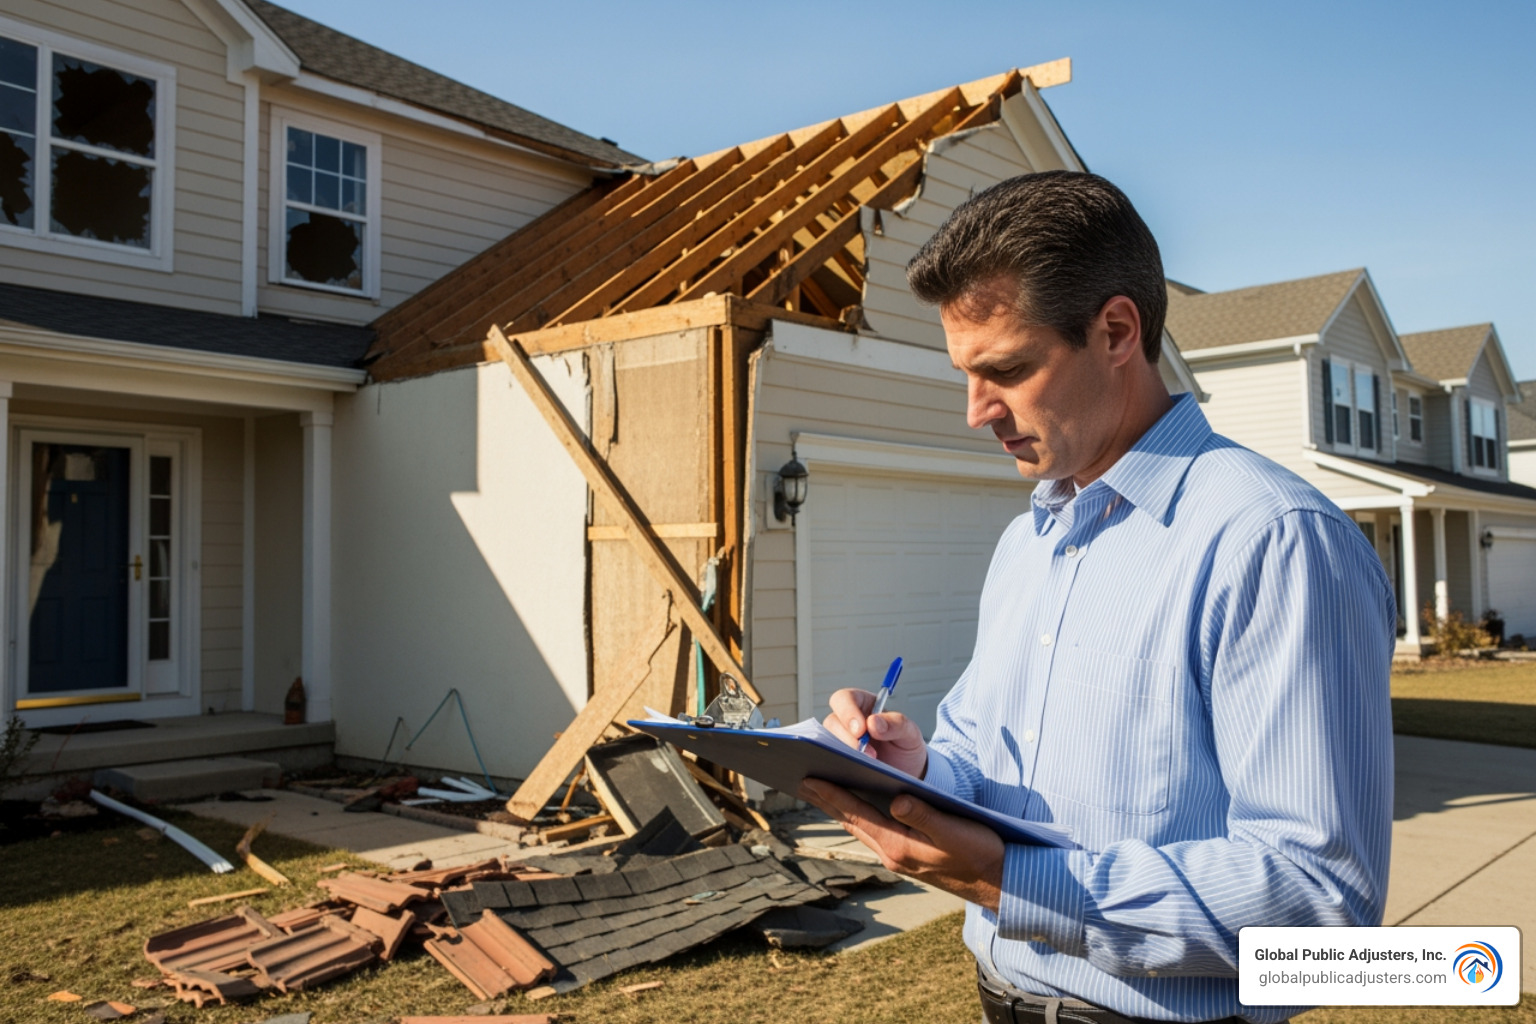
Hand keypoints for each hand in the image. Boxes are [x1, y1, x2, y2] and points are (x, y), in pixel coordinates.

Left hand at [797, 779, 1003, 910]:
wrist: (999, 884)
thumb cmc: (981, 853)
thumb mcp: (955, 830)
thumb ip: (924, 816)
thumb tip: (896, 799)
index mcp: (901, 847)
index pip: (858, 815)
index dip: (832, 795)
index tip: (808, 779)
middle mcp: (894, 855)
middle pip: (853, 822)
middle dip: (827, 800)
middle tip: (803, 779)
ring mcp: (900, 859)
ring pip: (862, 828)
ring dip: (841, 808)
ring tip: (821, 790)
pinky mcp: (908, 858)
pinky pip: (875, 833)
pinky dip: (860, 817)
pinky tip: (857, 808)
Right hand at [823, 687, 927, 777]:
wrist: (907, 772)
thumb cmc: (905, 746)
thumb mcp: (909, 732)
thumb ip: (896, 723)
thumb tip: (873, 722)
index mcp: (862, 705)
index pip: (844, 699)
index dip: (847, 712)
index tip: (861, 730)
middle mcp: (846, 722)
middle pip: (832, 722)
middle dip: (848, 739)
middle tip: (868, 754)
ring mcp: (839, 742)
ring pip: (827, 743)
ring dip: (845, 755)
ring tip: (867, 765)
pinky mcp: (837, 761)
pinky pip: (830, 762)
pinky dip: (840, 767)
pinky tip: (856, 773)